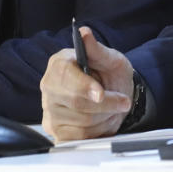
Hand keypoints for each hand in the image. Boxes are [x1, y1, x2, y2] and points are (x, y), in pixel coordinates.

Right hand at [40, 26, 133, 141]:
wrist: (115, 96)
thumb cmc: (110, 74)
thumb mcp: (111, 59)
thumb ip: (97, 49)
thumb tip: (84, 33)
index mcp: (58, 64)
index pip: (64, 75)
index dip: (83, 86)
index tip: (100, 93)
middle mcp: (49, 87)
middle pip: (75, 102)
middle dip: (105, 104)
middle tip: (123, 101)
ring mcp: (50, 111)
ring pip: (82, 122)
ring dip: (105, 116)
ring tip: (110, 108)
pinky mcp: (56, 132)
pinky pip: (81, 138)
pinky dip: (98, 131)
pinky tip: (100, 120)